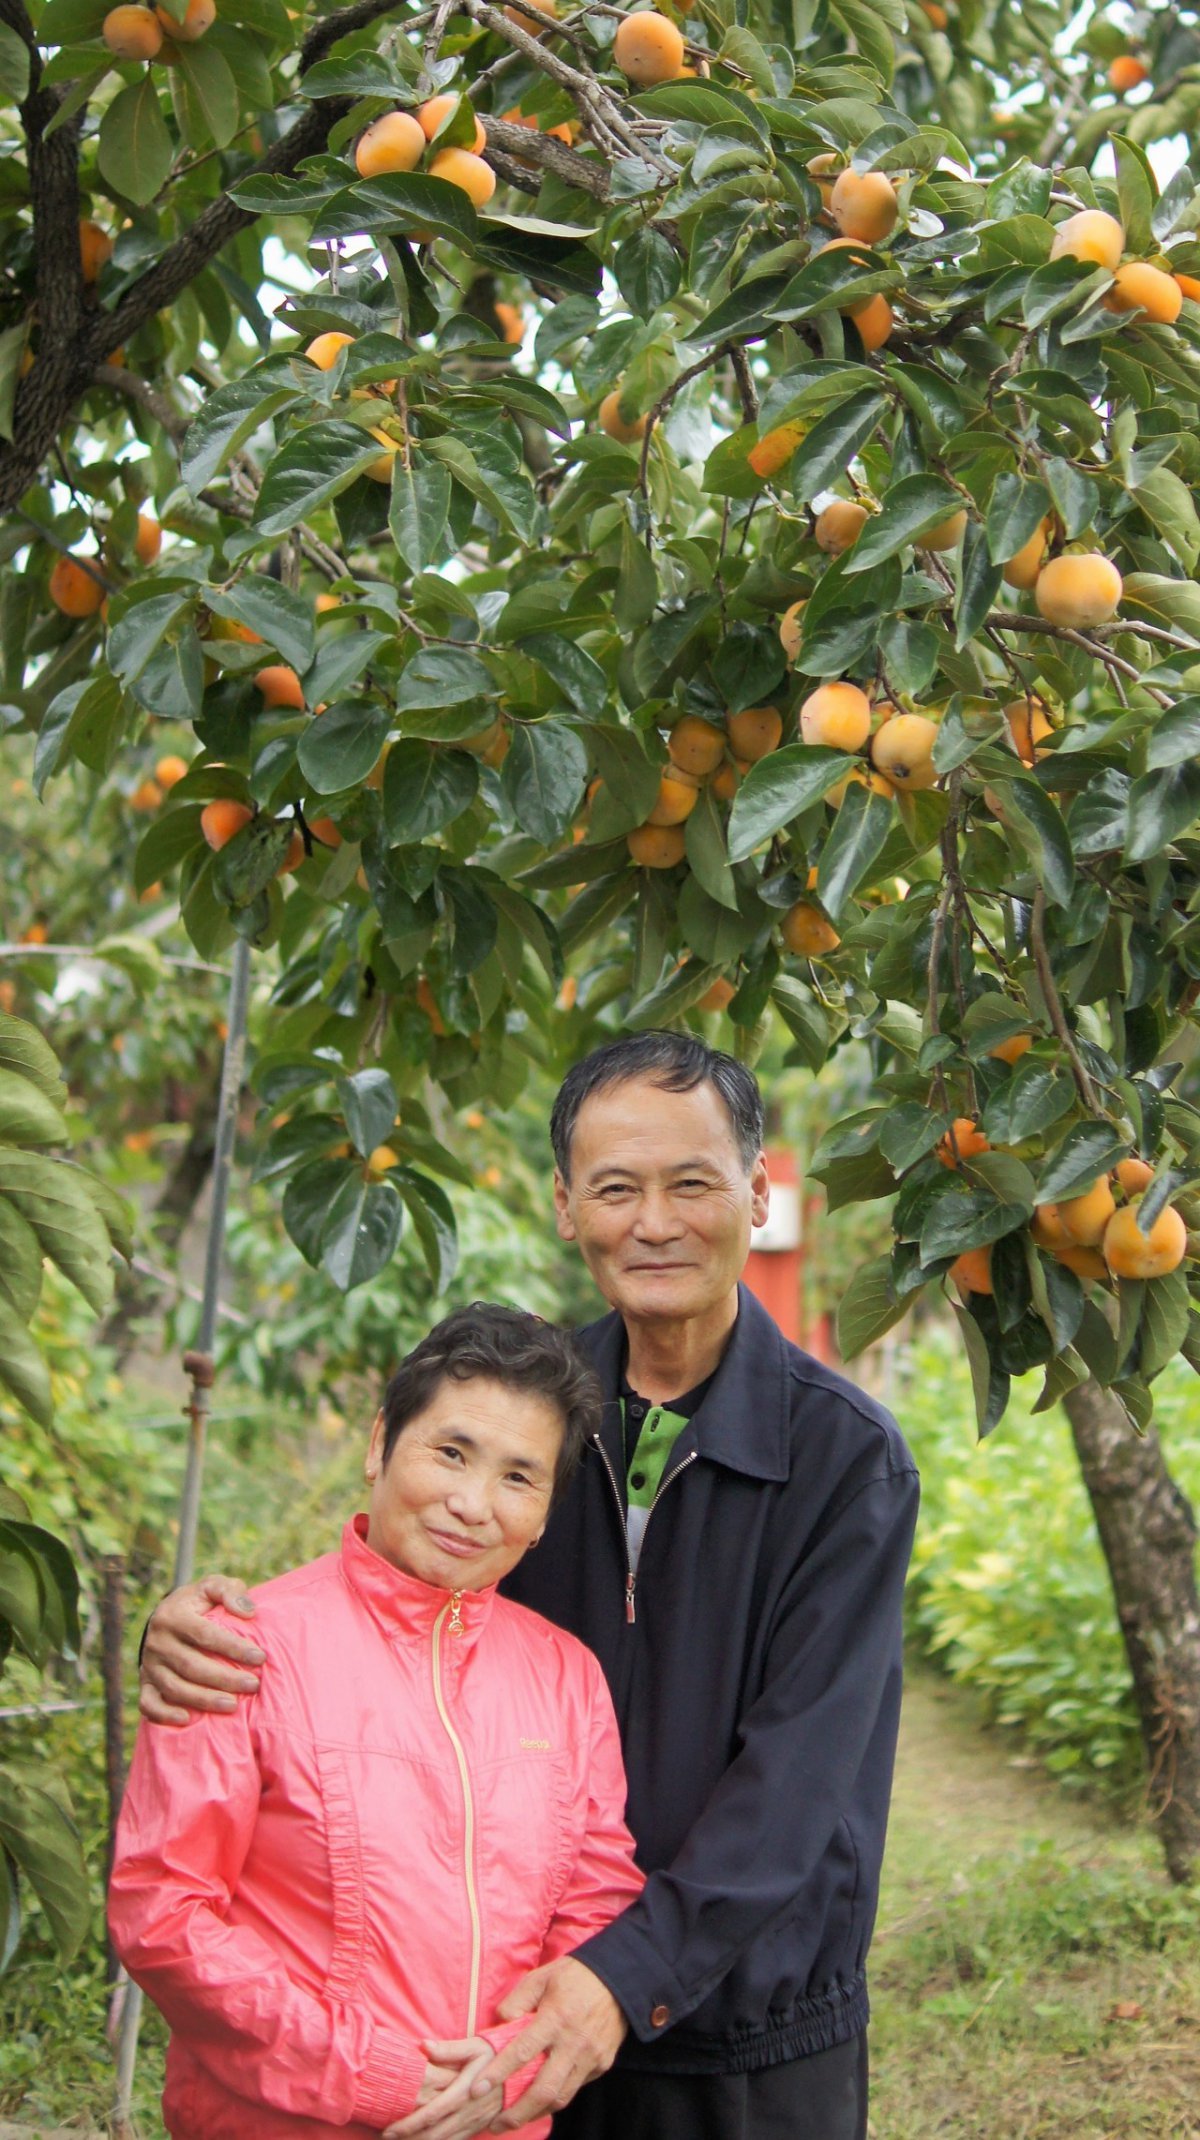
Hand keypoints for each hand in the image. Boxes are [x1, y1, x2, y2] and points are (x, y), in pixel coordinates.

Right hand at [139, 1575, 264, 1724]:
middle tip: (253, 1685)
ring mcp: (149, 1665)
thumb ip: (230, 1591)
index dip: (233, 1647)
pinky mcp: (145, 1683)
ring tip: (233, 1706)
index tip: (260, 1657)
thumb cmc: (198, 1603)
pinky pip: (149, 1704)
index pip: (206, 1635)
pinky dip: (165, 1715)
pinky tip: (187, 1720)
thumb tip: (248, 1612)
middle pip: (192, 1666)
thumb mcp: (212, 1586)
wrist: (164, 1618)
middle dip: (224, 1678)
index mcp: (173, 1616)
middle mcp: (157, 1642)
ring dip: (204, 1700)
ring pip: (175, 1688)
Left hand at [384, 2040, 498, 2139]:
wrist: (525, 2073)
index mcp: (465, 2091)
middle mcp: (468, 2112)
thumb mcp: (476, 2046)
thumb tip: (423, 2045)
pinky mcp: (478, 2127)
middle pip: (434, 2134)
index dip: (410, 2124)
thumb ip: (449, 2049)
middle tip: (386, 2139)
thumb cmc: (498, 2054)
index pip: (432, 2113)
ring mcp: (474, 2123)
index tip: (389, 2130)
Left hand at [475, 1957, 626, 2131]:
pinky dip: (555, 2099)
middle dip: (516, 2113)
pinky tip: (539, 2103)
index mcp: (555, 2018)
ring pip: (560, 2097)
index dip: (497, 2073)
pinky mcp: (602, 2064)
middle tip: (495, 2126)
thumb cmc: (574, 1975)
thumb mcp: (541, 1977)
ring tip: (513, 2121)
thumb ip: (517, 2001)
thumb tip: (498, 2026)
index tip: (476, 2090)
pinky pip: (575, 2088)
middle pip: (543, 2089)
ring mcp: (590, 2057)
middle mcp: (573, 2043)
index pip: (522, 2051)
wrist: (619, 1978)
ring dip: (535, 2113)